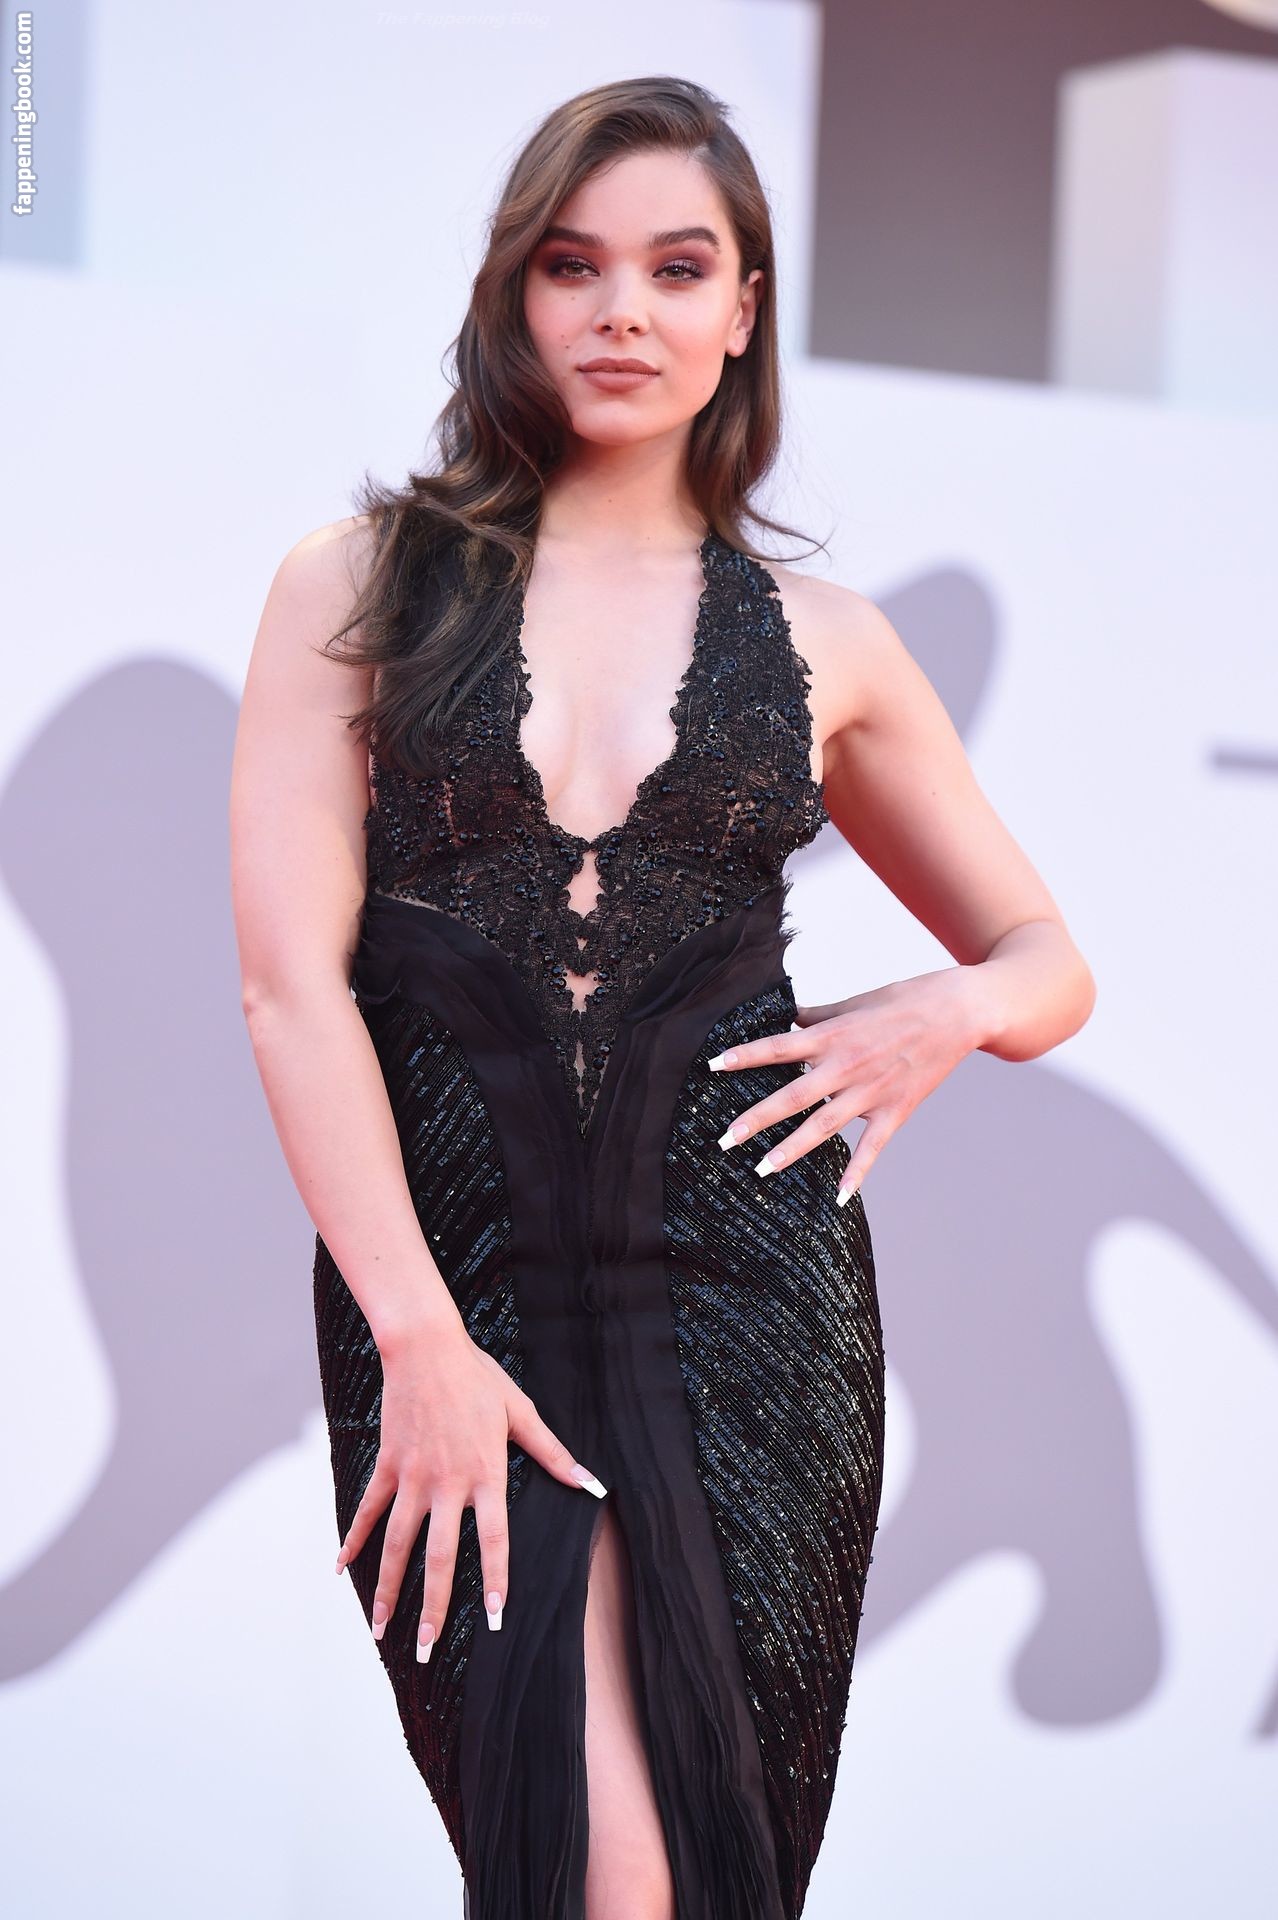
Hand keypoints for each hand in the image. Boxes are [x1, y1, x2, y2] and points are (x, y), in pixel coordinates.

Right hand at [333, 1321, 607, 1661]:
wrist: (426, 1347)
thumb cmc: (479, 1378)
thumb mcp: (521, 1413)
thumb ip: (552, 1453)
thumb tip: (590, 1483)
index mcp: (485, 1474)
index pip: (492, 1541)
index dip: (493, 1582)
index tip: (493, 1621)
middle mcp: (447, 1484)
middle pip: (438, 1558)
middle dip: (432, 1609)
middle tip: (425, 1650)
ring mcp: (412, 1477)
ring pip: (397, 1545)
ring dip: (388, 1589)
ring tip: (381, 1629)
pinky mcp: (388, 1465)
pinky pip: (369, 1510)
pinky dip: (354, 1539)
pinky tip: (341, 1568)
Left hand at [710, 967, 979, 1203]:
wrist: (960, 1012)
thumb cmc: (906, 999)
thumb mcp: (856, 1002)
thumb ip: (819, 1016)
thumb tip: (785, 1018)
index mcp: (834, 1035)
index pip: (779, 1046)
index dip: (745, 1055)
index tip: (714, 1066)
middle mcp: (847, 1066)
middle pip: (792, 1096)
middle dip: (756, 1119)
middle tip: (724, 1139)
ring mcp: (872, 1092)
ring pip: (823, 1126)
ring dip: (791, 1149)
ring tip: (761, 1169)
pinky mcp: (896, 1110)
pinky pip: (872, 1148)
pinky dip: (858, 1174)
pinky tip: (840, 1199)